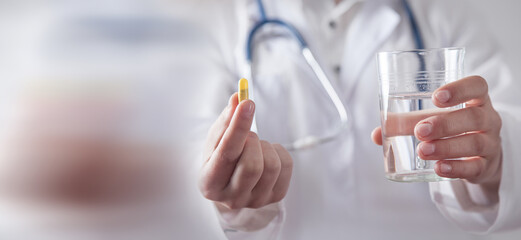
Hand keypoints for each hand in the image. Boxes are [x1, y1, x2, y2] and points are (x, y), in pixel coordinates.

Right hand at [199, 93, 292, 209]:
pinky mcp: (275, 196)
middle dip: (252, 141)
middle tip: (248, 135)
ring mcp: (255, 200)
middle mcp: (232, 198)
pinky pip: (286, 166)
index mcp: (209, 183)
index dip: (238, 126)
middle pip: (252, 166)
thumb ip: (226, 119)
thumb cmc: (220, 156)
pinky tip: (266, 154)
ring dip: (264, 146)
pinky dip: (278, 151)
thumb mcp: (216, 138)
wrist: (230, 181)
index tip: (247, 103)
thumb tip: (238, 98)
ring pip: (271, 165)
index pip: (227, 154)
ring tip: (255, 146)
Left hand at [372, 76, 502, 190]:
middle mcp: (488, 119)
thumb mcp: (434, 120)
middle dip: (444, 124)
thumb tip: (376, 133)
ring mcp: (490, 144)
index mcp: (476, 100)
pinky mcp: (485, 167)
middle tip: (419, 131)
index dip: (460, 89)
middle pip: (473, 117)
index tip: (436, 97)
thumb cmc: (452, 129)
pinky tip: (438, 168)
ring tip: (422, 151)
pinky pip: (475, 167)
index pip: (477, 86)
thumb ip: (406, 123)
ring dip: (446, 147)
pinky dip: (456, 168)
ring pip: (474, 143)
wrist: (479, 157)